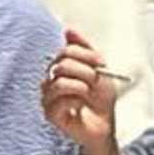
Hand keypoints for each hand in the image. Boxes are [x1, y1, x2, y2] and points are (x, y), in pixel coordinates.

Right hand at [41, 40, 120, 154]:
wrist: (105, 124)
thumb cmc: (101, 98)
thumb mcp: (99, 69)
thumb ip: (84, 48)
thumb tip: (67, 30)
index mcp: (61, 66)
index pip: (67, 50)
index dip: (87, 54)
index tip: (102, 63)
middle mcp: (50, 79)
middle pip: (62, 64)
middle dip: (85, 71)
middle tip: (96, 80)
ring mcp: (48, 96)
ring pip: (58, 82)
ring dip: (80, 86)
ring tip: (88, 93)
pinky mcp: (50, 113)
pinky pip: (58, 101)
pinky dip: (75, 101)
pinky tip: (81, 106)